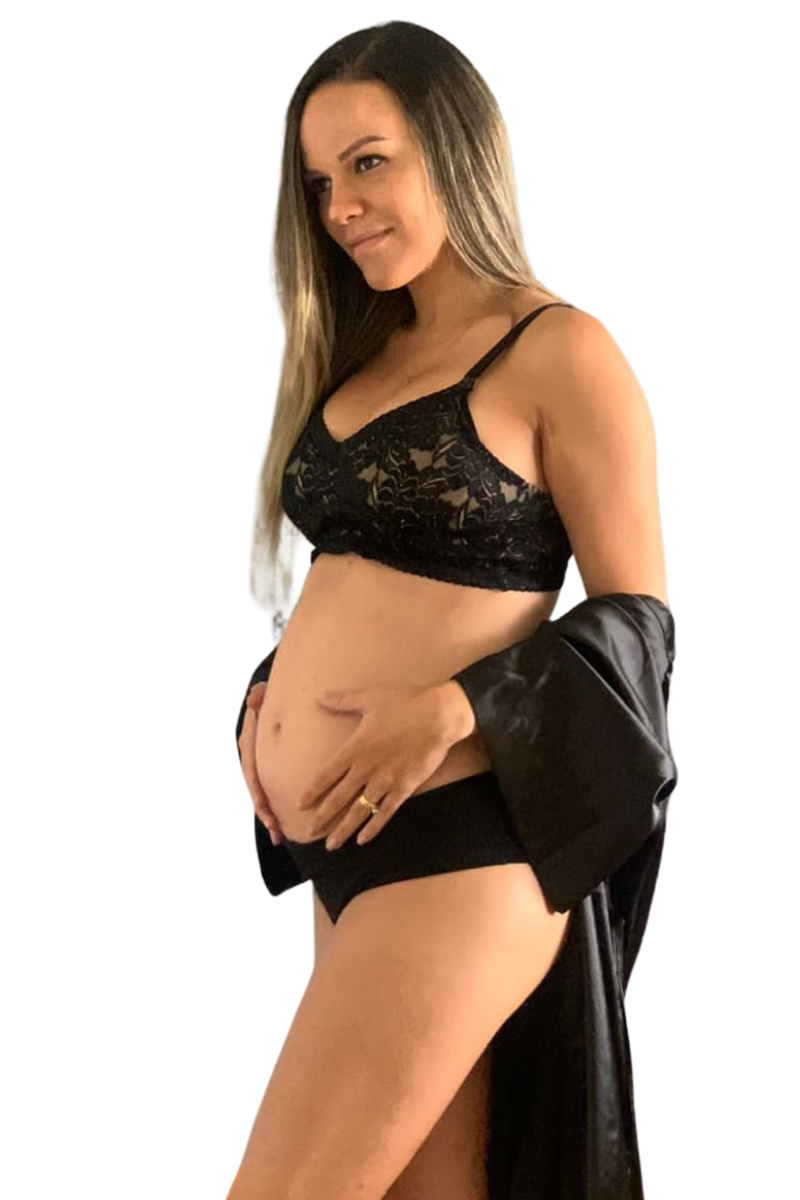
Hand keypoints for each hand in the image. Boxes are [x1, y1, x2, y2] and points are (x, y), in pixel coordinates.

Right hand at [238, 681, 284, 846]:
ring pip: (264, 794)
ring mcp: (263, 766)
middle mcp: (253, 757)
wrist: (280, 698)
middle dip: (264, 810)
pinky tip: (286, 828)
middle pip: (256, 788)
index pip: (251, 768)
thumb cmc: (272, 694)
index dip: (256, 788)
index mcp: (249, 742)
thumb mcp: (266, 691)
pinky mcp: (273, 771)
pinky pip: (274, 791)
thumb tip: (253, 700)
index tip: (263, 804)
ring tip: (279, 837)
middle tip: (274, 829)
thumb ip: (261, 694)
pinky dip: (278, 808)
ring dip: (271, 815)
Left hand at [296, 683, 468, 850]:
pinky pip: (385, 812)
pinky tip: (363, 839)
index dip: (312, 792)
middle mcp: (367, 768)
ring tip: (331, 845)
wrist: (439, 716)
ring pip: (359, 811)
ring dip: (344, 830)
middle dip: (322, 817)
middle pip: (338, 798)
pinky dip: (373, 828)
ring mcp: (386, 781)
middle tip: (308, 832)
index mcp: (356, 748)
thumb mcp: (369, 698)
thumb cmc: (404, 704)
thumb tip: (318, 697)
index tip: (300, 804)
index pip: (326, 775)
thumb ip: (342, 701)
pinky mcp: (405, 788)